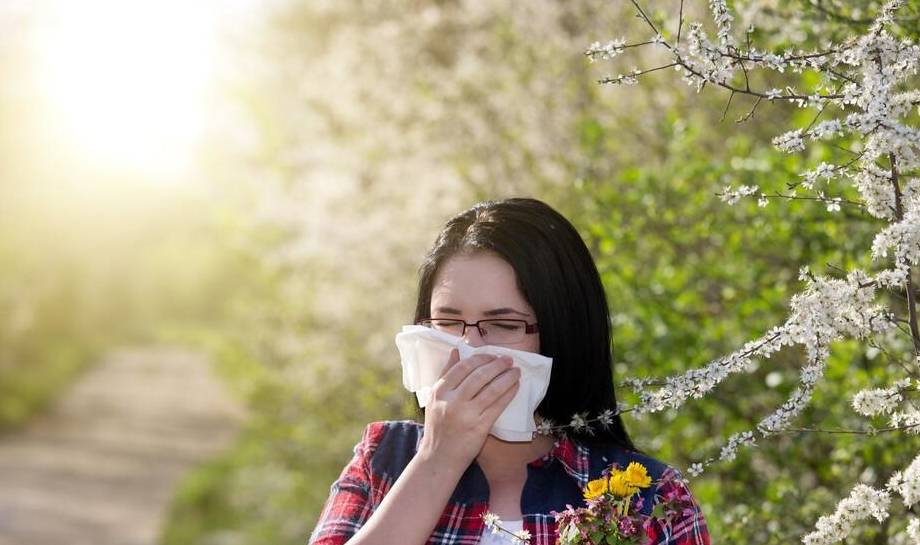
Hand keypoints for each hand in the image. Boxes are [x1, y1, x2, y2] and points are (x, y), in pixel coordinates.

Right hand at [417, 348, 520, 469]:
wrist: (439, 457)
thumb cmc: (438, 426)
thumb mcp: (435, 398)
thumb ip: (446, 373)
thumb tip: (456, 351)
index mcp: (439, 391)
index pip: (463, 367)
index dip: (481, 358)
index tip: (493, 355)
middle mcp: (452, 401)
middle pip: (479, 376)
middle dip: (497, 365)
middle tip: (509, 360)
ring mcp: (467, 414)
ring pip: (492, 389)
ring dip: (507, 377)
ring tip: (516, 371)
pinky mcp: (479, 427)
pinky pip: (498, 406)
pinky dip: (508, 393)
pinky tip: (515, 387)